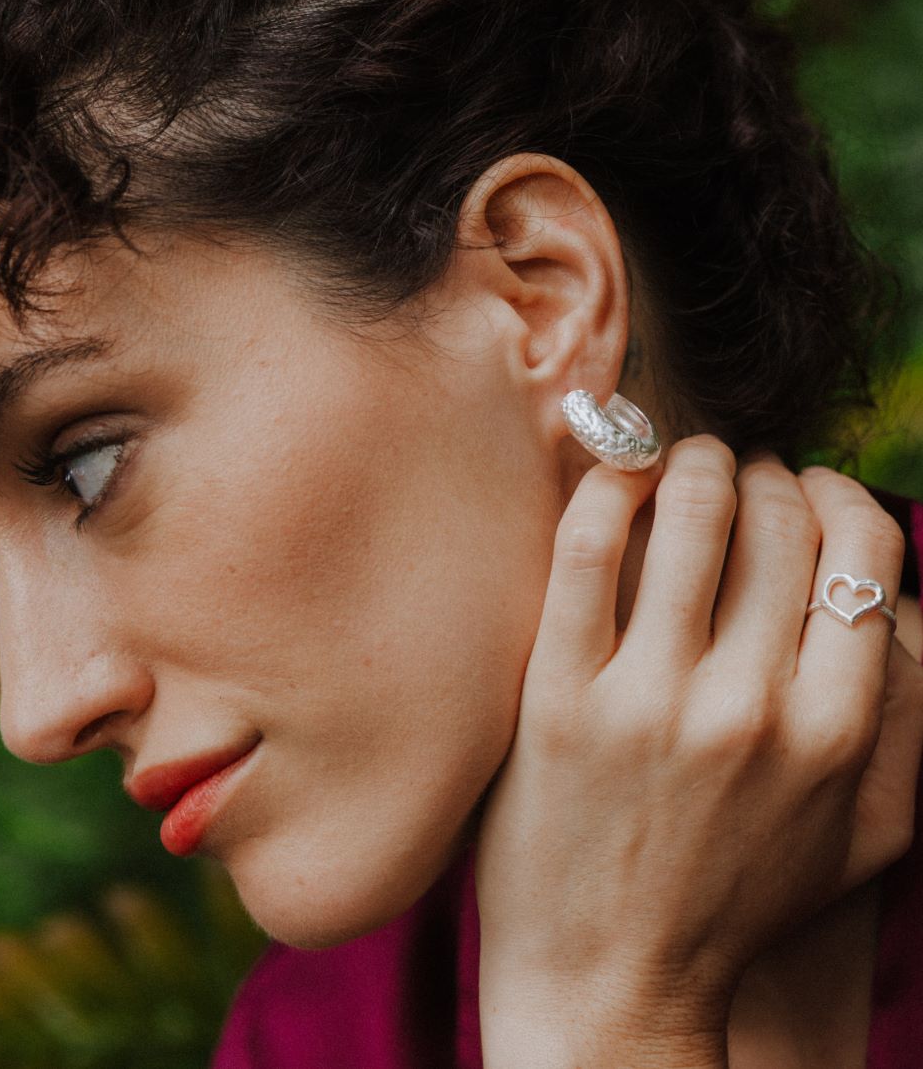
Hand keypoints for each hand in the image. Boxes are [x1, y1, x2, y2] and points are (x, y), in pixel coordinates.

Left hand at [475, 438, 915, 1068]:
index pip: (863, 551)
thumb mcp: (864, 838)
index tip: (808, 491)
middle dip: (765, 473)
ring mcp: (650, 702)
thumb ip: (907, 724)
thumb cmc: (736, 901)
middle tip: (739, 472)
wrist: (610, 986)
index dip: (837, 495)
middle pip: (779, 519)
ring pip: (693, 511)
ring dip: (693, 460)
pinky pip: (588, 547)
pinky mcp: (558, 698)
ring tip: (681, 462)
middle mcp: (752, 709)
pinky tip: (616, 475)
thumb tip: (901, 604)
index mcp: (836, 733)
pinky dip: (608, 484)